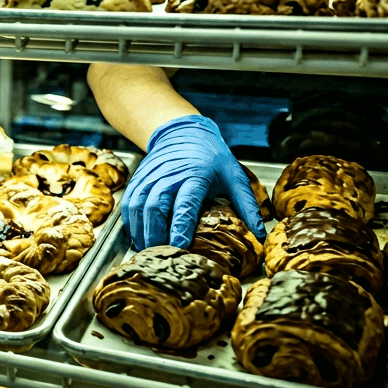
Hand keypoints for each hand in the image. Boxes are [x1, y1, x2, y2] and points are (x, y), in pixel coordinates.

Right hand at [123, 114, 265, 249]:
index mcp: (195, 174)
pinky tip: (138, 238)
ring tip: (149, 251)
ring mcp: (150, 177)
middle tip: (164, 254)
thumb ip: (246, 205)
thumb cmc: (211, 156)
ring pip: (138, 207)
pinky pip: (129, 204)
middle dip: (156, 234)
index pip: (185, 202)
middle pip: (156, 207)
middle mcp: (168, 175)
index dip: (181, 224)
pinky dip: (131, 224)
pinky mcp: (138, 180)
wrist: (181, 132)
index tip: (181, 244)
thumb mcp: (234, 176)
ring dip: (142, 232)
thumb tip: (259, 236)